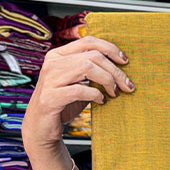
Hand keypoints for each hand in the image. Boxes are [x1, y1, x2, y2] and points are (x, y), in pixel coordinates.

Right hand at [21, 35, 134, 152]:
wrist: (42, 127)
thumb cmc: (64, 104)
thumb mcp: (79, 83)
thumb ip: (91, 71)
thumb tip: (119, 66)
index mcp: (59, 55)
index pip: (88, 41)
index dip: (110, 48)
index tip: (125, 61)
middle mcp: (52, 63)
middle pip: (92, 56)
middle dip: (115, 70)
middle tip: (127, 85)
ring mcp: (50, 79)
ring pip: (87, 67)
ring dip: (108, 80)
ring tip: (114, 92)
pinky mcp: (50, 97)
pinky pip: (79, 90)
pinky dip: (95, 95)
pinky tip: (101, 101)